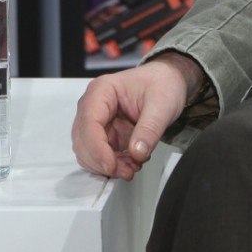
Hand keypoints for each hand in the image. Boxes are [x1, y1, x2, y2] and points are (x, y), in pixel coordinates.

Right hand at [71, 51, 203, 180]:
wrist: (168, 81)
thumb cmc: (163, 84)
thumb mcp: (163, 104)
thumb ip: (150, 129)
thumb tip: (136, 153)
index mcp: (101, 91)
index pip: (89, 123)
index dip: (97, 149)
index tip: (112, 166)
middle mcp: (92, 106)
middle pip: (83, 141)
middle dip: (103, 161)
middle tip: (129, 170)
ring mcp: (96, 121)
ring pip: (88, 152)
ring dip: (108, 165)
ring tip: (134, 166)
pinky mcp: (104, 134)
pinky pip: (100, 155)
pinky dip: (113, 164)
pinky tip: (132, 162)